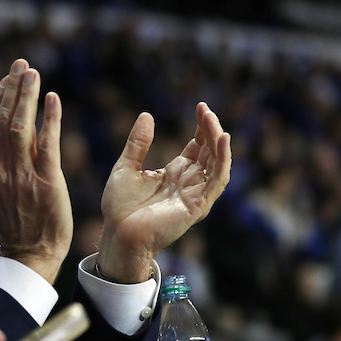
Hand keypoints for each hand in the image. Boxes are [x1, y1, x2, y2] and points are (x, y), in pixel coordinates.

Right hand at [0, 59, 72, 284]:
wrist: (29, 253)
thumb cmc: (14, 218)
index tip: (9, 76)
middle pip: (2, 119)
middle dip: (12, 89)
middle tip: (23, 66)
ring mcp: (21, 176)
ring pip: (20, 127)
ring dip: (27, 97)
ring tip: (33, 73)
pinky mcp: (46, 182)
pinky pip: (48, 144)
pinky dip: (50, 119)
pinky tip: (52, 98)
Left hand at [97, 102, 231, 282]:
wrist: (117, 233)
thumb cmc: (120, 207)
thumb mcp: (126, 167)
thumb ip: (138, 143)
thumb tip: (146, 115)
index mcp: (175, 173)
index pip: (197, 147)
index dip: (202, 128)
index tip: (201, 107)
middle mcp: (189, 183)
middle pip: (209, 152)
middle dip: (210, 130)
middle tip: (206, 110)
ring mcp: (195, 194)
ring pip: (217, 164)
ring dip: (218, 142)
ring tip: (213, 121)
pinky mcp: (197, 206)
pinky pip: (216, 181)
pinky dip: (222, 161)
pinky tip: (222, 141)